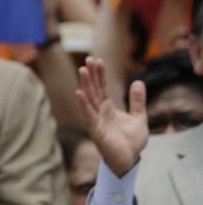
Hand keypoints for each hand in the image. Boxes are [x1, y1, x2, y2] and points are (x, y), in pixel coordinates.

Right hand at [76, 56, 147, 175]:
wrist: (129, 160)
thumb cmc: (131, 141)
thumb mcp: (139, 117)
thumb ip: (137, 101)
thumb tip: (138, 82)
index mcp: (108, 107)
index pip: (102, 87)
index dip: (100, 74)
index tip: (97, 60)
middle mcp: (100, 111)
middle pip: (94, 89)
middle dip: (91, 74)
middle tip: (89, 58)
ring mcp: (96, 119)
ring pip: (90, 98)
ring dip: (85, 84)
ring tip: (82, 69)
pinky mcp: (96, 130)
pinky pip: (89, 115)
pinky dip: (84, 104)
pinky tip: (79, 92)